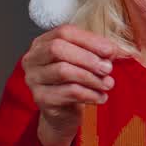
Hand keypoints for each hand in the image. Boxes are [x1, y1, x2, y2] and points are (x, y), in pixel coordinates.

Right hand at [21, 25, 120, 145]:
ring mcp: (33, 79)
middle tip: (108, 69)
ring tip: (108, 84)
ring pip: (63, 71)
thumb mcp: (86, 62)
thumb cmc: (75, 82)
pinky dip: (90, 94)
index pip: (64, 32)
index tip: (110, 51)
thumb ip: (97, 52)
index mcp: (42, 43)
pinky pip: (68, 92)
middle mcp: (32, 59)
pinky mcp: (41, 98)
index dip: (89, 40)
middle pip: (57, 49)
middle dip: (88, 58)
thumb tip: (113, 50)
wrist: (64, 113)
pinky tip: (101, 97)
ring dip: (91, 78)